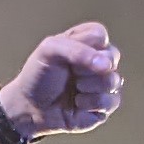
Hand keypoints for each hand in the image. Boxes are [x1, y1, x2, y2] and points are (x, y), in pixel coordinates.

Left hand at [2, 22, 123, 138]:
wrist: (30, 108)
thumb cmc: (38, 76)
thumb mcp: (49, 51)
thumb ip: (77, 50)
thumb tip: (107, 65)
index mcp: (86, 41)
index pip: (100, 35)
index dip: (84, 47)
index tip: (65, 56)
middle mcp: (98, 60)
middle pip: (112, 56)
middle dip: (87, 68)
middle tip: (71, 74)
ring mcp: (104, 83)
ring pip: (114, 80)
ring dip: (89, 86)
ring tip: (74, 89)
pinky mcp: (105, 105)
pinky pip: (112, 101)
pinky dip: (91, 103)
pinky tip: (78, 104)